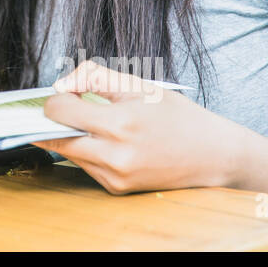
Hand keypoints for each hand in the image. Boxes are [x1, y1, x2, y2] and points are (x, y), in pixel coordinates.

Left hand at [34, 60, 246, 192]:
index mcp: (121, 123)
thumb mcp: (139, 85)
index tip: (64, 93)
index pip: (60, 112)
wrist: (212, 155)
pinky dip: (87, 152)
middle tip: (68, 108)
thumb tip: (61, 85)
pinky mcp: (117, 189)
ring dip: (71, 136)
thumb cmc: (177, 115)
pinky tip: (108, 141)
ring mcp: (115, 176)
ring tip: (95, 123)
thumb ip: (93, 77)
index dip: (56, 99)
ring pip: (68, 154)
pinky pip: (85, 167)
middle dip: (55, 121)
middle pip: (56, 138)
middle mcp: (115, 155)